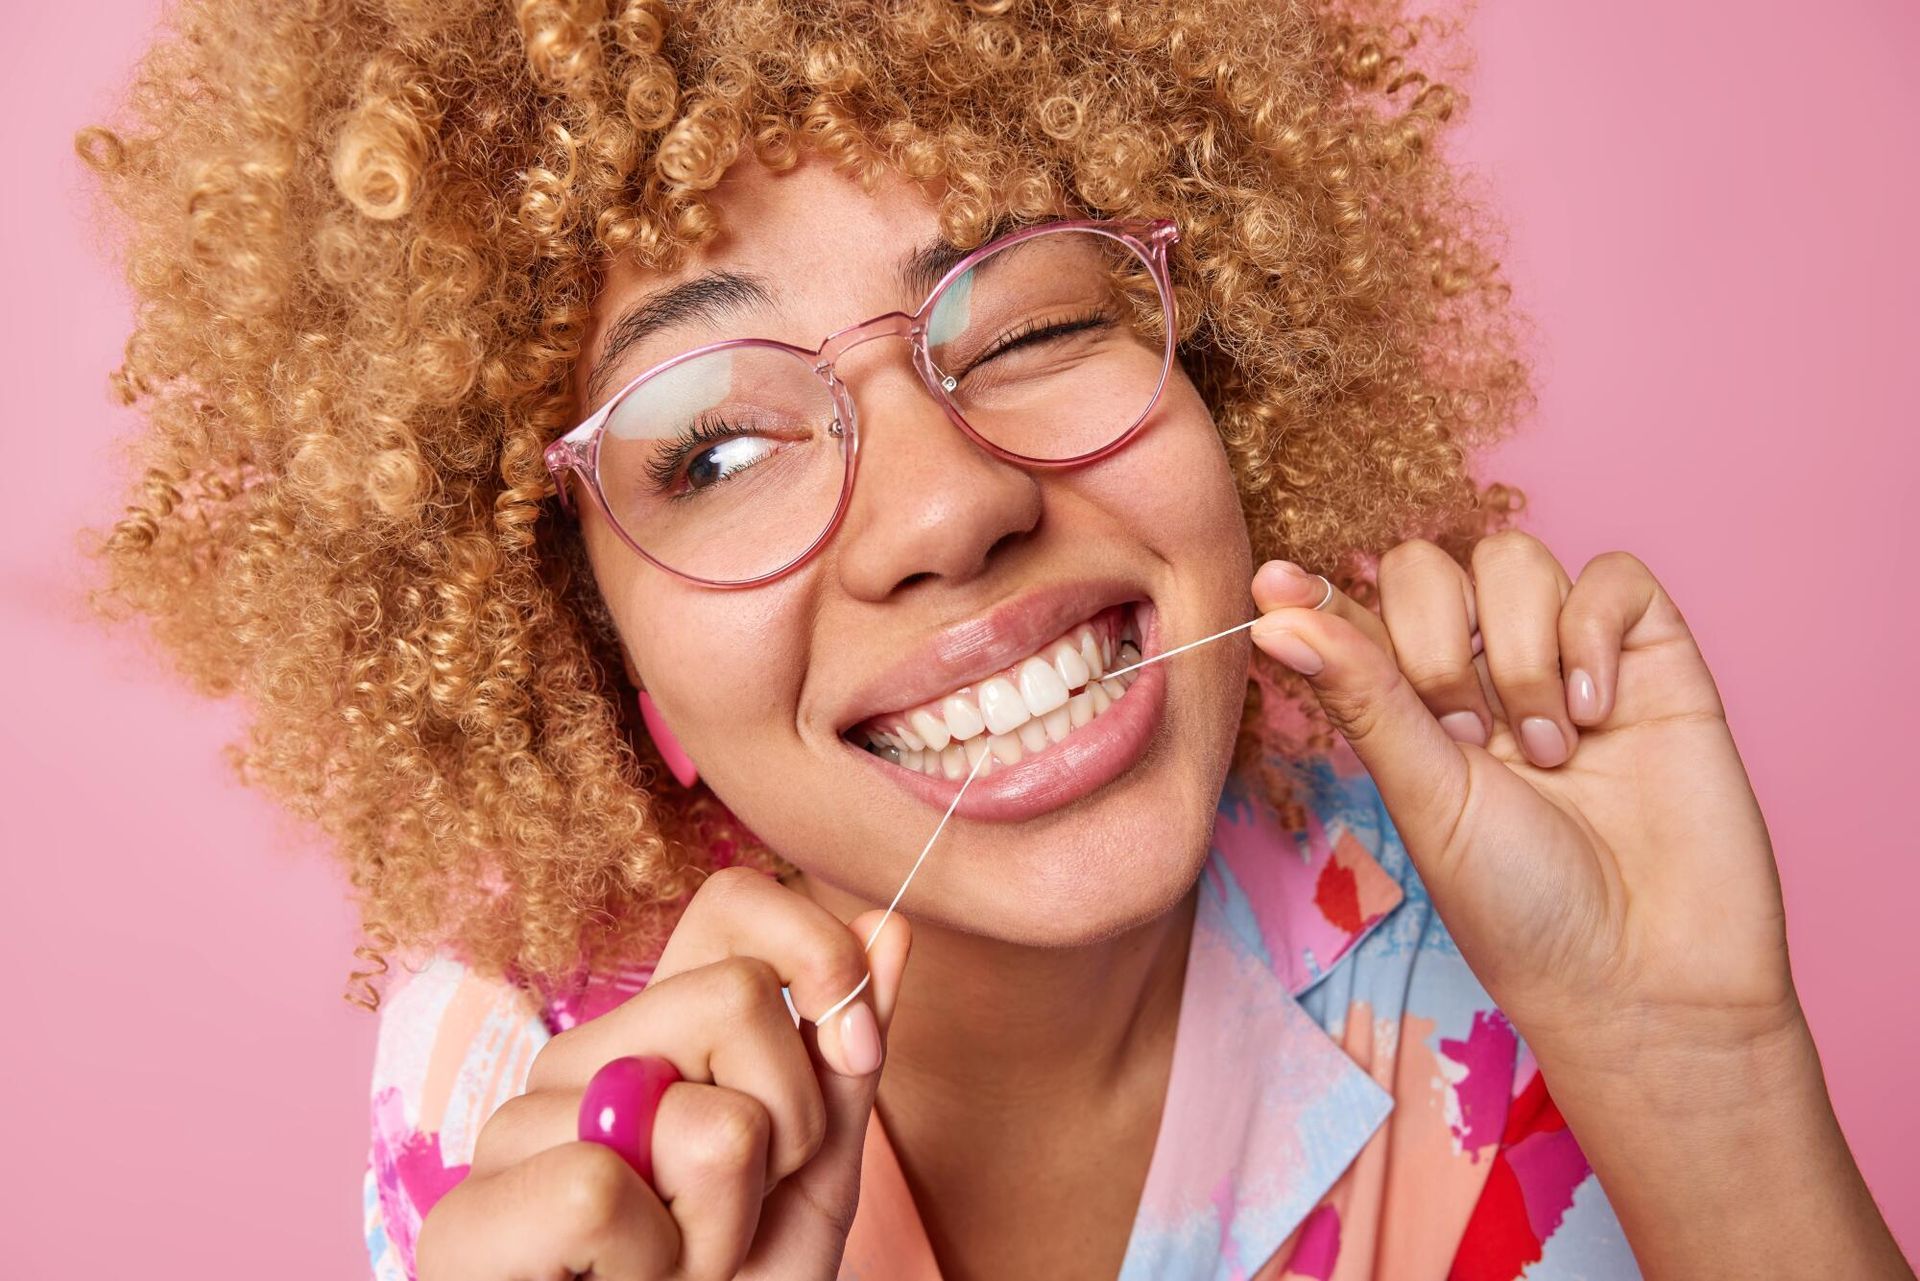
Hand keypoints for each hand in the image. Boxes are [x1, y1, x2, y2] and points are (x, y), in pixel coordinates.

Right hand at [415, 867, 908, 1280]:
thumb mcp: (815, 1177)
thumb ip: (845, 1056)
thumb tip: (893, 922)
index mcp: (653, 1039)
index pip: (730, 906)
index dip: (815, 948)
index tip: (855, 1043)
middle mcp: (575, 1063)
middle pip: (738, 997)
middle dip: (789, 1129)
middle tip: (738, 1211)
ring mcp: (509, 1135)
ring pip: (697, 1115)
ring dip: (724, 1223)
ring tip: (677, 1267)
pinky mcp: (466, 1223)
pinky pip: (598, 1190)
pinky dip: (649, 1265)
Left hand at [1249, 535, 1793, 1071]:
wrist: (1647, 977)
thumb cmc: (1523, 909)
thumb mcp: (1425, 797)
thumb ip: (1362, 694)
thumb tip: (1268, 614)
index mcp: (1411, 711)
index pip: (1355, 616)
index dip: (1316, 596)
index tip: (1272, 585)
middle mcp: (1485, 674)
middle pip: (1430, 567)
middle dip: (1436, 642)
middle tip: (1470, 740)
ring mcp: (1568, 660)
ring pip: (1514, 558)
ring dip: (1521, 651)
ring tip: (1549, 750)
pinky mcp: (1655, 658)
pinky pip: (1614, 576)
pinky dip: (1593, 631)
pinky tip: (1600, 711)